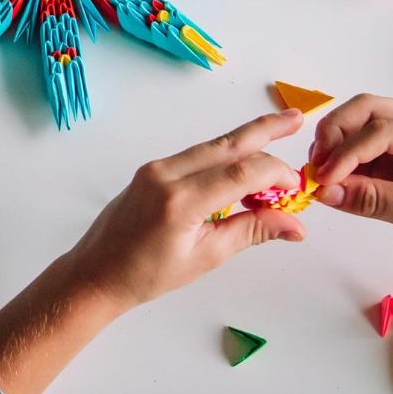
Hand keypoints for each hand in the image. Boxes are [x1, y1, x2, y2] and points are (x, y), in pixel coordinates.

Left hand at [61, 110, 307, 311]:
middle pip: (227, 144)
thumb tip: (294, 225)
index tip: (295, 186)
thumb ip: (252, 232)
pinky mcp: (153, 170)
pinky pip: (196, 156)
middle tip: (296, 119)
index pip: (242, 173)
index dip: (276, 174)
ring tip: (278, 139)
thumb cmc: (144, 274)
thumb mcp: (206, 257)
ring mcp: (156, 168)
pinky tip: (243, 169)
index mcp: (180, 201)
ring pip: (212, 147)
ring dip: (246, 146)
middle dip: (265, 129)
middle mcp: (165, 175)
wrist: (96, 273)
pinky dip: (224, 159)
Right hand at [307, 95, 392, 266]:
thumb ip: (372, 200)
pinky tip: (337, 184)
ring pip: (362, 127)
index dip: (345, 153)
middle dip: (335, 134)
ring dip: (338, 147)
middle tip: (316, 166)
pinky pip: (366, 152)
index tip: (322, 180)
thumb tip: (325, 192)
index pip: (379, 130)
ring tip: (322, 178)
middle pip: (366, 111)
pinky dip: (346, 164)